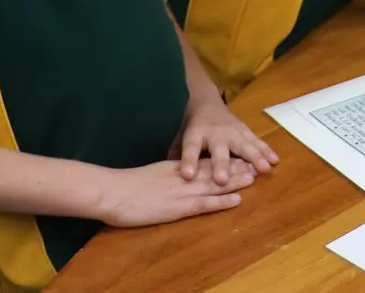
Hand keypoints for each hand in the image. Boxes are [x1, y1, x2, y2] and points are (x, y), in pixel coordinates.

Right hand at [96, 158, 254, 227]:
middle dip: (233, 167)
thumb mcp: (146, 174)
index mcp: (172, 167)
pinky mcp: (178, 207)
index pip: (200, 162)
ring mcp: (182, 191)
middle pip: (212, 170)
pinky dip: (222, 201)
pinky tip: (237, 199)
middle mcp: (181, 176)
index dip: (219, 160)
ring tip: (253, 177)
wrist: (111, 191)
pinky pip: (205, 203)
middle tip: (253, 164)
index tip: (236, 156)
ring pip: (214, 184)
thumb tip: (166, 175)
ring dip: (234, 181)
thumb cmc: (121, 186)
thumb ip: (160, 174)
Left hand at [174, 96, 278, 185]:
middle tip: (222, 180)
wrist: (205, 99)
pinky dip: (266, 150)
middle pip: (219, 151)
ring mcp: (232, 130)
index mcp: (195, 134)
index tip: (188, 176)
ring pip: (243, 145)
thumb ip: (176, 154)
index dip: (188, 162)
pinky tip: (275, 160)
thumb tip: (168, 176)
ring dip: (254, 157)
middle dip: (221, 166)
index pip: (190, 148)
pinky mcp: (244, 130)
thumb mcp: (179, 136)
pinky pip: (256, 141)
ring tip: (263, 169)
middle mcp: (214, 133)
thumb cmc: (191, 124)